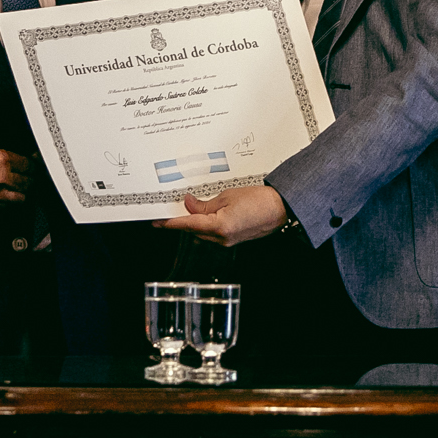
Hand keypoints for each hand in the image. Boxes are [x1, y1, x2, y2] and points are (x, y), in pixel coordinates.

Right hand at [0, 147, 33, 209]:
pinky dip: (10, 200)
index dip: (32, 166)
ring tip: (19, 188)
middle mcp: (2, 177)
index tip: (33, 167)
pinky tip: (8, 195)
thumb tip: (21, 162)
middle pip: (28, 181)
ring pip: (22, 196)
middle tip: (27, 178)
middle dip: (28, 179)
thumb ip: (6, 158)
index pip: (28, 165)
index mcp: (2, 160)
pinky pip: (9, 205)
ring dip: (22, 192)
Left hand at [160, 186, 288, 246]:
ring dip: (197, 221)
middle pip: (194, 230)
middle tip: (176, 206)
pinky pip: (214, 233)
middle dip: (185, 219)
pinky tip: (210, 212)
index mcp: (219, 227)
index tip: (157, 221)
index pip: (187, 225)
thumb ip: (205, 204)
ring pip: (203, 232)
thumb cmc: (259, 200)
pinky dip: (208, 224)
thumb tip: (189, 204)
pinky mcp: (234, 239)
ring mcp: (228, 241)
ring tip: (196, 206)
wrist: (280, 208)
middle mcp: (222, 239)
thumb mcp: (227, 196)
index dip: (170, 223)